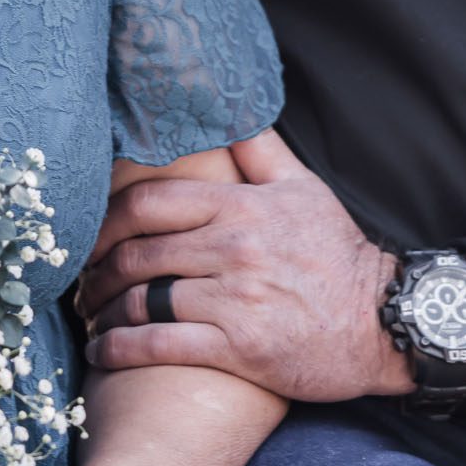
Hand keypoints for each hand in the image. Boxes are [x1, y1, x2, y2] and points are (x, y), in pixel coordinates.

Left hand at [78, 130, 411, 401]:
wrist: (384, 324)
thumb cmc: (338, 256)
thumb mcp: (305, 189)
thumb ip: (259, 151)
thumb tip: (229, 113)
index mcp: (241, 206)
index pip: (150, 202)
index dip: (106, 221)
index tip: (90, 238)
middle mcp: (233, 248)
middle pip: (137, 253)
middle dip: (96, 271)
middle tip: (81, 284)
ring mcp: (234, 300)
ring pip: (141, 299)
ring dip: (102, 311)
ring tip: (91, 318)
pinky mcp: (238, 348)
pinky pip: (159, 344)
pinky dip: (119, 348)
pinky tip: (102, 351)